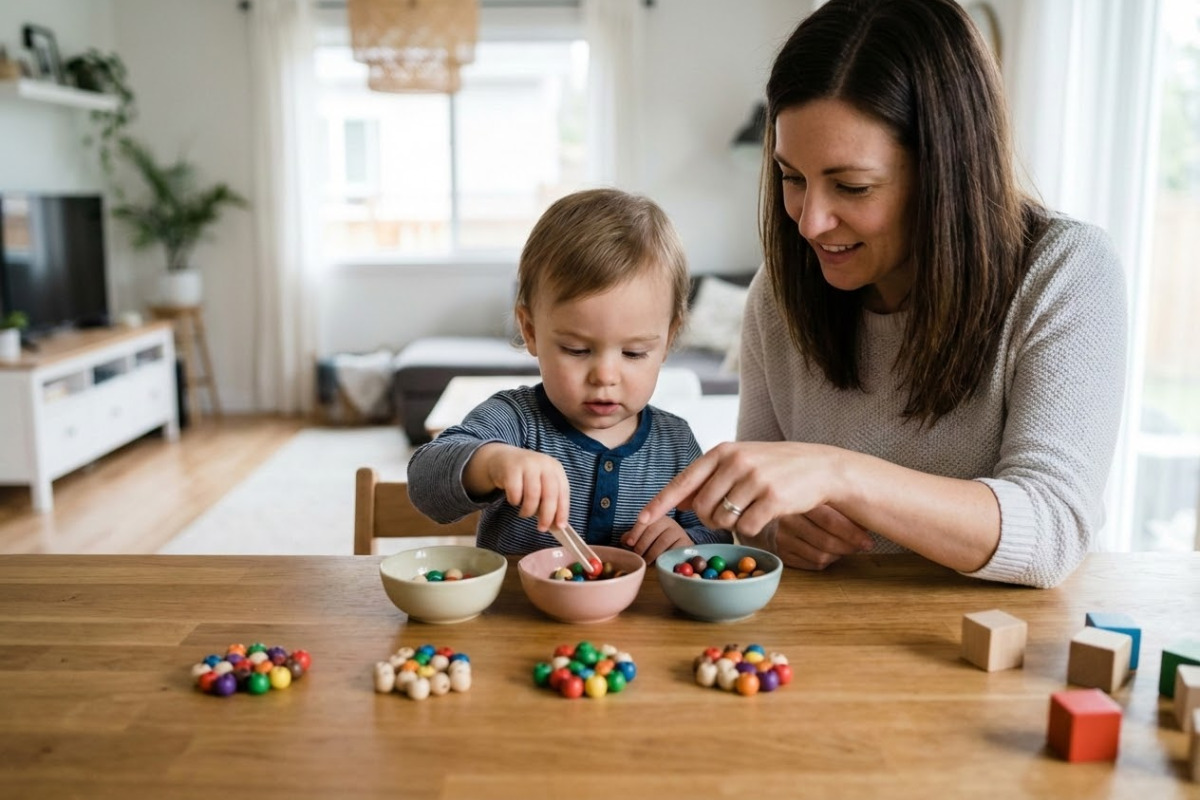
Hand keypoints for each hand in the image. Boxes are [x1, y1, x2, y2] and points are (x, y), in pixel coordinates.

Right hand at [466, 443, 569, 531]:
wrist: (502, 458)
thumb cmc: (526, 476)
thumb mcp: (541, 482)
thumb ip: (550, 500)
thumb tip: (557, 525)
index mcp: (555, 468)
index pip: (563, 491)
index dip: (562, 510)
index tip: (560, 526)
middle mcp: (544, 463)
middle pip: (549, 494)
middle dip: (547, 515)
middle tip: (541, 528)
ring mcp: (527, 464)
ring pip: (532, 495)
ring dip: (528, 510)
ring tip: (524, 513)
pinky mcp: (511, 468)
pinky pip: (515, 492)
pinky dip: (515, 501)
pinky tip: (514, 500)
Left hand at [621, 517, 691, 563]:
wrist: (681, 547)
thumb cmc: (659, 541)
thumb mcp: (646, 536)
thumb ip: (634, 537)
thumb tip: (624, 540)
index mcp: (656, 517)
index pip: (645, 522)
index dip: (635, 532)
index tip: (629, 543)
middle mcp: (668, 522)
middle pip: (653, 531)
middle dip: (642, 545)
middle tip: (638, 555)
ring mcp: (678, 532)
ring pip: (662, 541)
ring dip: (651, 553)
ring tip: (646, 560)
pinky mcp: (686, 543)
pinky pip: (673, 550)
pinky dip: (664, 557)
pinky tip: (659, 561)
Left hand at [633, 441, 841, 538]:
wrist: (821, 467)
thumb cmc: (776, 467)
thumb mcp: (739, 463)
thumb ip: (708, 480)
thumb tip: (677, 501)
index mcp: (722, 451)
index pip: (682, 481)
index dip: (659, 503)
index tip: (640, 520)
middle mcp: (735, 462)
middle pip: (701, 508)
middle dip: (709, 518)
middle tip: (730, 510)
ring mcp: (754, 480)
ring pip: (722, 520)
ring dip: (732, 523)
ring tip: (751, 507)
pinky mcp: (773, 499)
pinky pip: (746, 527)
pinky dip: (753, 527)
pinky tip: (767, 513)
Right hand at [773, 506, 872, 570]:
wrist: (763, 508)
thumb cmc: (801, 501)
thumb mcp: (817, 494)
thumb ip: (839, 503)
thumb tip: (870, 516)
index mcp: (798, 501)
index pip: (830, 522)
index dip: (853, 534)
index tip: (868, 540)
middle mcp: (787, 520)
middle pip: (826, 542)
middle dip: (850, 546)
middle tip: (862, 545)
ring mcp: (782, 538)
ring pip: (821, 555)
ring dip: (839, 554)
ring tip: (847, 547)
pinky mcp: (781, 553)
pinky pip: (812, 564)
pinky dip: (827, 561)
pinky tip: (831, 552)